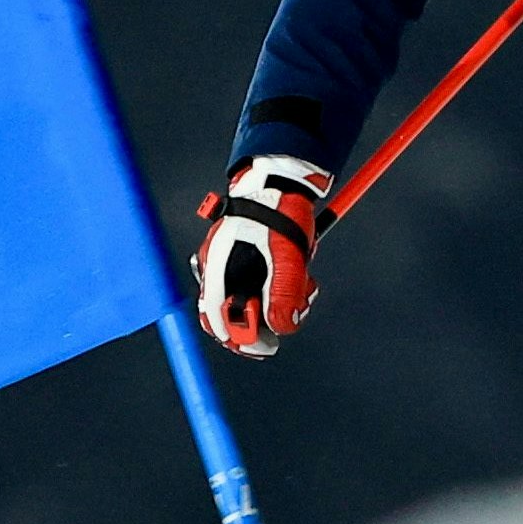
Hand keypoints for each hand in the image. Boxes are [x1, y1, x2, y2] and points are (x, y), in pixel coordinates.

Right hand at [192, 155, 331, 357]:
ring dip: (277, 302)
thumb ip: (284, 295)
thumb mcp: (289, 257)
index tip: (269, 346)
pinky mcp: (241, 257)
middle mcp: (218, 268)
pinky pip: (254, 283)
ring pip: (247, 300)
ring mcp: (228, 262)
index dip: (242, 339)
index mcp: (221, 269)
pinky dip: (276, 287)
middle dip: (263, 322)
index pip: (218, 321)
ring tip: (305, 287)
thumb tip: (281, 329)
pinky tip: (298, 273)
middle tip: (289, 320)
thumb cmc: (280, 211)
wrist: (281, 177)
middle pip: (231, 315)